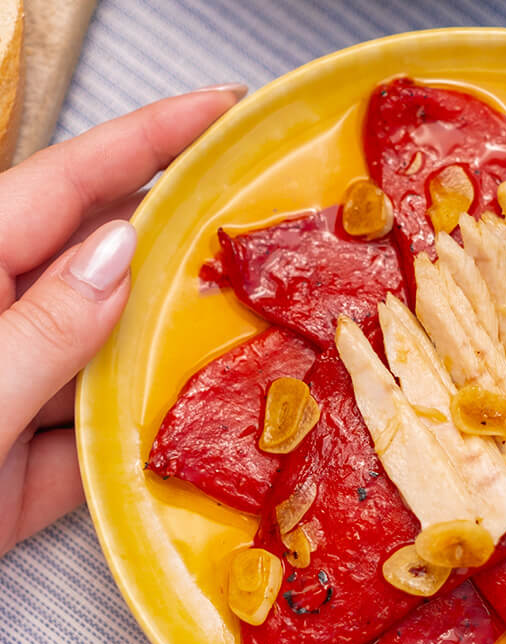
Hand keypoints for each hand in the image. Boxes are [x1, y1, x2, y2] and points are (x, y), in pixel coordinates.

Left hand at [0, 83, 246, 554]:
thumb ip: (41, 329)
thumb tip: (119, 252)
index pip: (69, 186)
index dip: (149, 140)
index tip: (224, 110)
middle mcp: (5, 326)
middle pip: (109, 267)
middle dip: (188, 244)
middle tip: (272, 226)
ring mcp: (26, 396)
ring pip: (123, 356)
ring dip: (186, 350)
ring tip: (266, 331)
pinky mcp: (39, 462)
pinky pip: (115, 438)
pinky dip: (158, 441)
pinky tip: (212, 435)